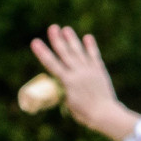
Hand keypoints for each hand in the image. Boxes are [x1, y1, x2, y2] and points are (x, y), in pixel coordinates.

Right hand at [27, 25, 139, 140]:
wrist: (104, 114)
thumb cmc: (84, 114)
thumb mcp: (69, 103)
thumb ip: (65, 91)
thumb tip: (63, 84)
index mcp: (68, 82)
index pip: (51, 64)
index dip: (42, 52)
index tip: (35, 42)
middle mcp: (78, 73)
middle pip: (65, 53)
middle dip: (58, 39)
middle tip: (52, 27)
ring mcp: (89, 70)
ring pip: (79, 52)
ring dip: (72, 39)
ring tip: (66, 28)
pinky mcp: (99, 71)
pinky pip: (94, 56)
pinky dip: (90, 46)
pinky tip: (87, 37)